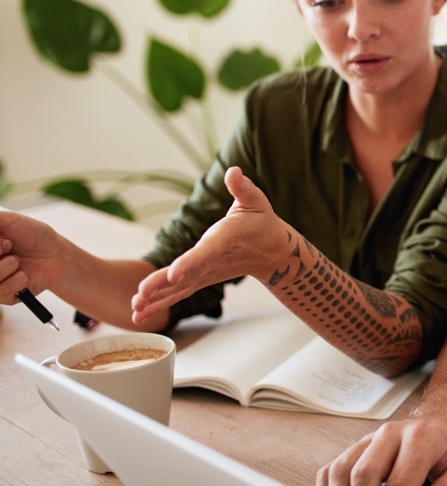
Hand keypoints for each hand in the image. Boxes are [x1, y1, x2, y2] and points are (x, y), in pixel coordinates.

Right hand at [0, 212, 64, 304]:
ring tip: (17, 260)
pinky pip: (1, 291)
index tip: (3, 240)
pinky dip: (16, 280)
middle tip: (8, 245)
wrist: (56, 253)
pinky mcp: (3, 296)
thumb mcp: (9, 221)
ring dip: (6, 266)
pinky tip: (23, 275)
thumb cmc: (32, 235)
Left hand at [131, 166, 288, 323]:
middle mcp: (213, 261)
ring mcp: (206, 273)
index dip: (189, 263)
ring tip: (134, 311)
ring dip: (156, 300)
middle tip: (141, 295)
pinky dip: (160, 303)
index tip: (173, 273)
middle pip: (185, 276)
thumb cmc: (261, 222)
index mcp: (224, 240)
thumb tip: (233, 171)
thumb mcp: (255, 200)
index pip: (205, 253)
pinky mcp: (201, 279)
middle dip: (162, 285)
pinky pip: (178, 293)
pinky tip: (140, 314)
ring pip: (179, 289)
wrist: (273, 252)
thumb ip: (242, 187)